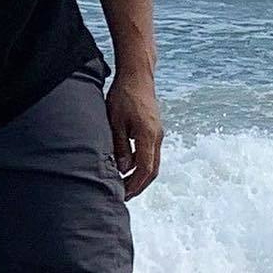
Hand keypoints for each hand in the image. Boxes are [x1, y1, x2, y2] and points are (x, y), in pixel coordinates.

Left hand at [106, 69, 163, 198]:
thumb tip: (122, 169)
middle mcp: (157, 137)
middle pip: (152, 170)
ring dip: (140, 176)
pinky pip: (151, 152)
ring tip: (124, 184)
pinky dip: (142, 164)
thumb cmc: (123, 95)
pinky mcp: (154, 129)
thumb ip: (119, 146)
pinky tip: (128, 167)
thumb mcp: (115, 121)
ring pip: (153, 162)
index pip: (145, 169)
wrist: (137, 75)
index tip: (123, 195)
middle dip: (139, 185)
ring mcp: (158, 133)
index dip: (134, 185)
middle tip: (124, 196)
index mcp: (148, 136)